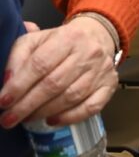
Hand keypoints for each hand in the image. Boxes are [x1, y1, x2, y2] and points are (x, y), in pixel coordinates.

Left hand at [0, 17, 117, 127]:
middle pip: (55, 83)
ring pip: (71, 97)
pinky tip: (52, 121)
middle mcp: (88, 53)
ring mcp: (101, 70)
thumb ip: (18, 57)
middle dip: (28, 105)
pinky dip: (70, 117)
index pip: (40, 64)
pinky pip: (92, 107)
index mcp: (68, 37)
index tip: (3, 101)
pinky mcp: (110, 85)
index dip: (20, 85)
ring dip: (44, 112)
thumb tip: (8, 82)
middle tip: (9, 119)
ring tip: (26, 119)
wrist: (97, 36)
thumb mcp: (36, 40)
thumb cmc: (60, 41)